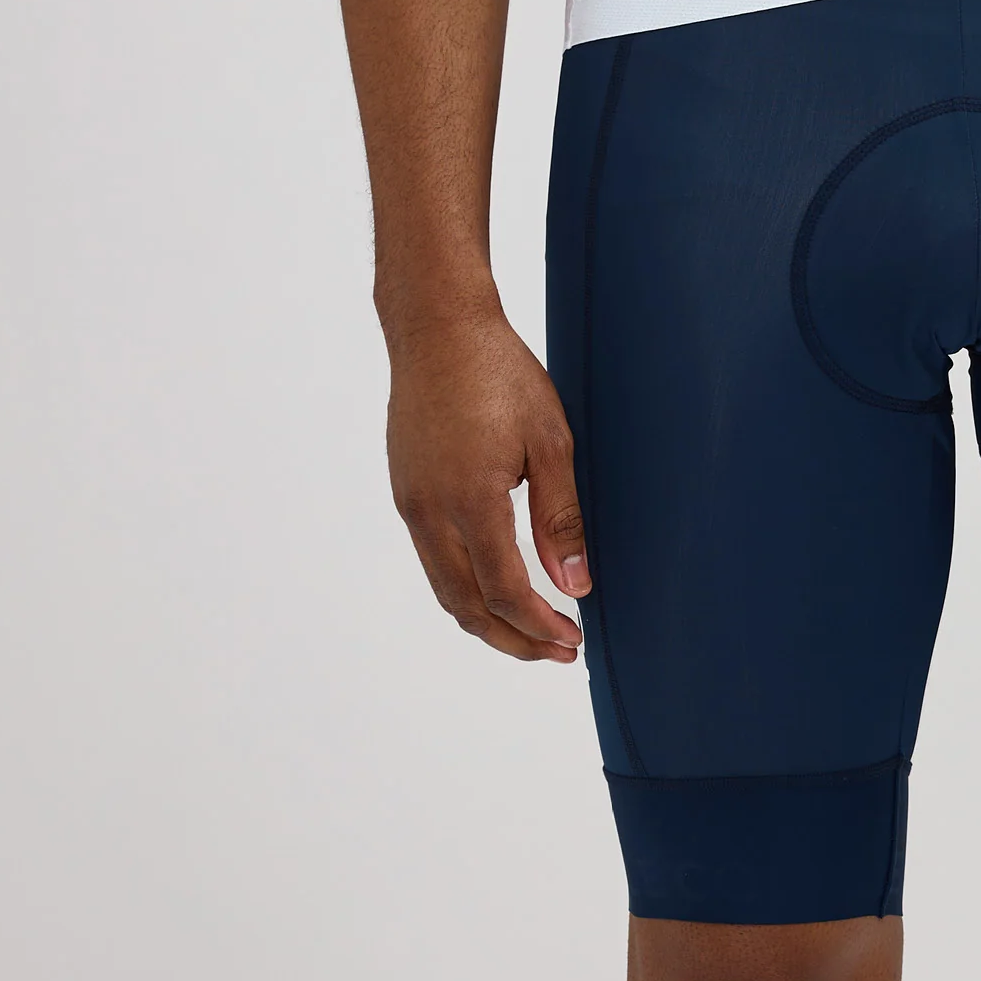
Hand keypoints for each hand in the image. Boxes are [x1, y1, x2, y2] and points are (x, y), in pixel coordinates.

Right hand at [384, 308, 590, 661]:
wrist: (437, 328)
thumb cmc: (499, 373)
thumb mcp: (550, 442)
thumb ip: (560, 519)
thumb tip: (575, 585)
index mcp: (470, 501)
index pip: (505, 591)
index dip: (540, 626)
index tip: (573, 640)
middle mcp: (429, 511)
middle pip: (467, 606)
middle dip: (513, 639)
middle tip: (556, 653)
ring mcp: (410, 503)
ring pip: (444, 588)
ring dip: (486, 620)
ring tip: (528, 633)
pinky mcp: (405, 491)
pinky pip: (432, 560)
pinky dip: (464, 588)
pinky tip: (494, 586)